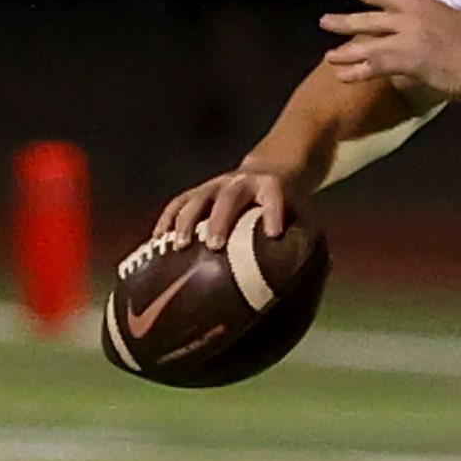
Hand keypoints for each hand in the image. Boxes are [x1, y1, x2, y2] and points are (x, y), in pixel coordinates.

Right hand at [153, 164, 292, 249]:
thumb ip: (302, 242)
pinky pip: (178, 203)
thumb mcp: (302, 216)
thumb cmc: (288, 208)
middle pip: (229, 197)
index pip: (273, 196)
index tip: (273, 233)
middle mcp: (242, 182)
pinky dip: (167, 221)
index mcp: (272, 187)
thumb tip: (303, 288)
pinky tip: (157, 241)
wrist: (271, 172)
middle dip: (220, 221)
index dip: (273, 212)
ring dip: (187, 221)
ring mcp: (216, 185)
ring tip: (179, 246)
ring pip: (198, 198)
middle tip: (214, 245)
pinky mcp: (198, 192)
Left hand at [320, 0, 460, 101]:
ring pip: (367, 43)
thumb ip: (437, 16)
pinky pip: (375, 66)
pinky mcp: (407, 61)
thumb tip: (432, 17)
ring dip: (346, 51)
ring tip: (329, 56)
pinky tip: (343, 76)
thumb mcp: (457, 18)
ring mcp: (407, 39)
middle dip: (345, 20)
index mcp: (423, 5)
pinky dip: (357, 72)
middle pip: (370, 19)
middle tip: (325, 21)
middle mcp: (410, 18)